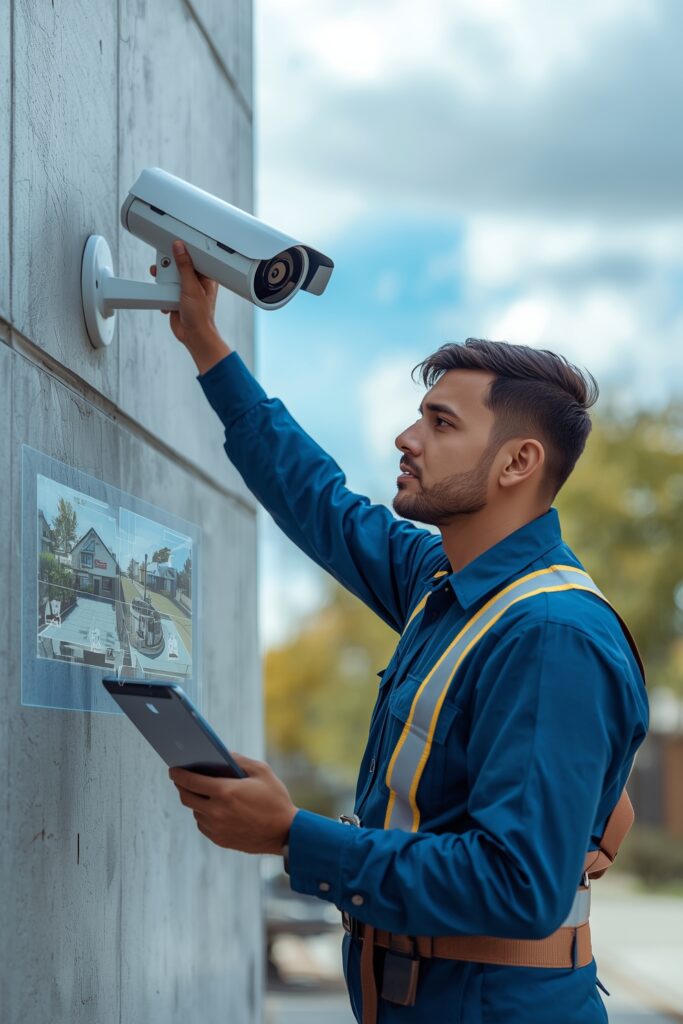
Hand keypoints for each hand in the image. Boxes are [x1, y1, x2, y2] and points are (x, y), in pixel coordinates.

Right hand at [150, 241, 230, 372]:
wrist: (193, 336)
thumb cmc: (200, 316)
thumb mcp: (191, 287)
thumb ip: (184, 266)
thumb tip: (180, 247)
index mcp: (205, 277)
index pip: (195, 257)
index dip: (184, 250)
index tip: (174, 243)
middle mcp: (195, 282)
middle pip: (179, 266)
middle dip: (169, 266)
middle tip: (162, 264)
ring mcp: (185, 290)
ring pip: (170, 277)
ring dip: (164, 279)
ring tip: (159, 278)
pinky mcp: (175, 298)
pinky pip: (165, 289)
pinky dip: (162, 292)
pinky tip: (164, 297)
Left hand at [169, 752, 298, 854]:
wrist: (285, 832)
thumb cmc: (275, 799)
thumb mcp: (261, 771)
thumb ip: (239, 760)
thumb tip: (221, 754)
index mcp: (225, 792)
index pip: (192, 781)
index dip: (179, 774)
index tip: (172, 769)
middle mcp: (217, 812)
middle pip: (187, 797)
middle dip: (181, 786)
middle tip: (180, 778)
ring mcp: (217, 828)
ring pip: (195, 811)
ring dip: (195, 800)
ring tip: (199, 791)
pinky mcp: (220, 840)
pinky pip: (203, 824)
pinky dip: (204, 814)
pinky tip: (211, 807)